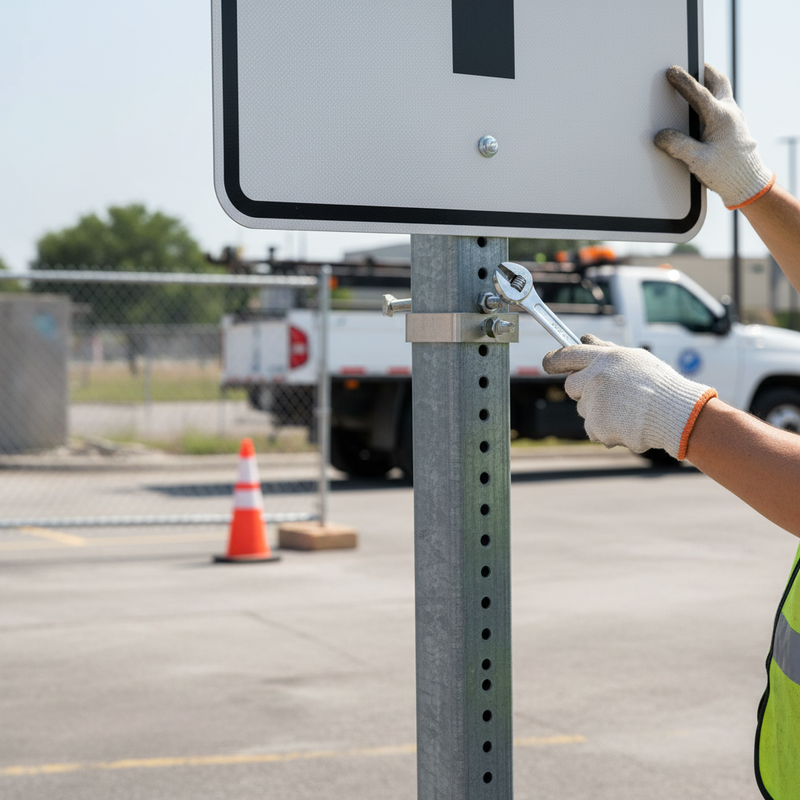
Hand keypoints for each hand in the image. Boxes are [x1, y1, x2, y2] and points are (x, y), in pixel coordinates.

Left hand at [542, 335, 716, 459]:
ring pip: (584, 409)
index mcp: (605, 358)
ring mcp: (594, 403)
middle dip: (583, 391)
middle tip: (607, 395)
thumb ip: (606, 351)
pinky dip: (606, 431)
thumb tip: (584, 338)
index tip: (548, 363)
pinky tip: (627, 425)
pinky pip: (593, 430)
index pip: (567, 354)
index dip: (554, 359)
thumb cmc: (659, 385)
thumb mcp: (635, 359)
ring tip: (627, 411)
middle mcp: (595, 378)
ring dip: (599, 412)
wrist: (676, 414)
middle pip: (571, 386)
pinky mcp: (596, 426)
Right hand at [655, 63, 773, 209]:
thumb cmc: (726, 172)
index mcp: (721, 117)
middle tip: (689, 65)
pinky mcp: (733, 126)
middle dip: (702, 70)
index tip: (671, 71)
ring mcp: (733, 117)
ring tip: (694, 81)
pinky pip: (721, 104)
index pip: (698, 93)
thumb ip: (678, 145)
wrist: (747, 182)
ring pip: (721, 90)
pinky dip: (710, 98)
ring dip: (708, 82)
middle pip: (717, 80)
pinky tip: (701, 108)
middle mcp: (730, 112)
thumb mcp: (697, 160)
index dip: (683, 81)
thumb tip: (661, 136)